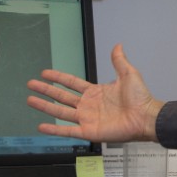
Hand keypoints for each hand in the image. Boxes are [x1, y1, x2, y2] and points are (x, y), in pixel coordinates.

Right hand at [27, 44, 163, 142]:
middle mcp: (88, 105)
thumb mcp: (128, 74)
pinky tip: (41, 126)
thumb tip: (117, 45)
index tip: (44, 73)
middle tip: (30, 84)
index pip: (71, 83)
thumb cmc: (140, 98)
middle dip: (45, 90)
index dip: (58, 78)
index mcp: (95, 92)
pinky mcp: (88, 131)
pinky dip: (54, 130)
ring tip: (29, 100)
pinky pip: (68, 131)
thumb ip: (119, 61)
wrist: (146, 116)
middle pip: (61, 96)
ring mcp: (87, 119)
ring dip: (44, 106)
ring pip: (60, 112)